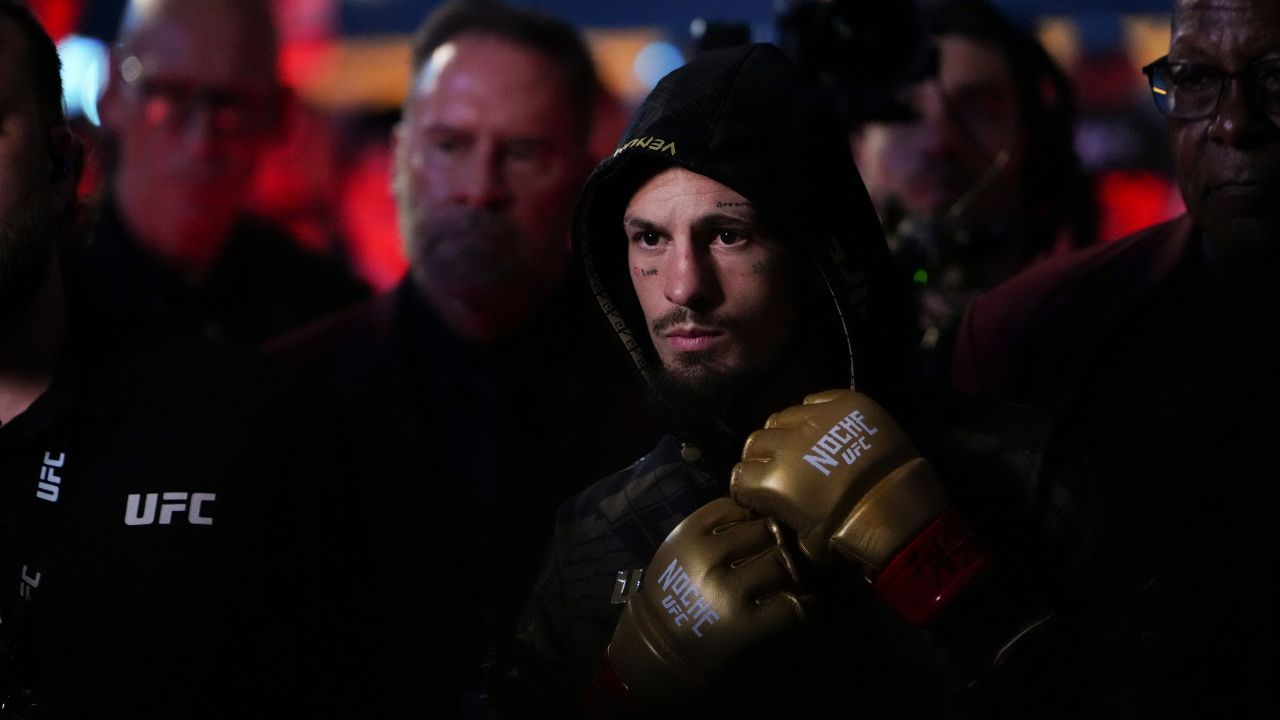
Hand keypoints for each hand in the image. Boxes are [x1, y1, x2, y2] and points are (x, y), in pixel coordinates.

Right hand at [605, 497, 807, 705]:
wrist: (660, 646)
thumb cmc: (675, 591)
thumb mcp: (680, 547)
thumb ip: (713, 528)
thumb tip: (761, 514)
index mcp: (689, 535)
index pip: (741, 508)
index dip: (755, 520)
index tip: (756, 534)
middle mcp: (708, 559)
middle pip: (766, 531)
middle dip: (777, 543)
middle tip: (780, 554)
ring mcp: (728, 592)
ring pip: (782, 563)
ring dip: (792, 571)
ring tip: (791, 579)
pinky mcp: (746, 625)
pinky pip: (791, 604)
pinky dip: (804, 603)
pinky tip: (802, 603)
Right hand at [732, 389, 986, 624]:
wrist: (900, 509)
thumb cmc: (851, 534)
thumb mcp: (806, 542)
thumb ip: (785, 518)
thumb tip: (780, 510)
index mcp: (771, 480)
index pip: (739, 475)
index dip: (746, 487)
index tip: (756, 493)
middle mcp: (786, 443)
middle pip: (755, 441)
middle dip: (760, 456)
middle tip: (776, 468)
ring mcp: (816, 417)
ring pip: (782, 416)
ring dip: (785, 432)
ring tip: (800, 444)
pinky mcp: (844, 402)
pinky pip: (815, 399)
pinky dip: (813, 413)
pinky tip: (823, 427)